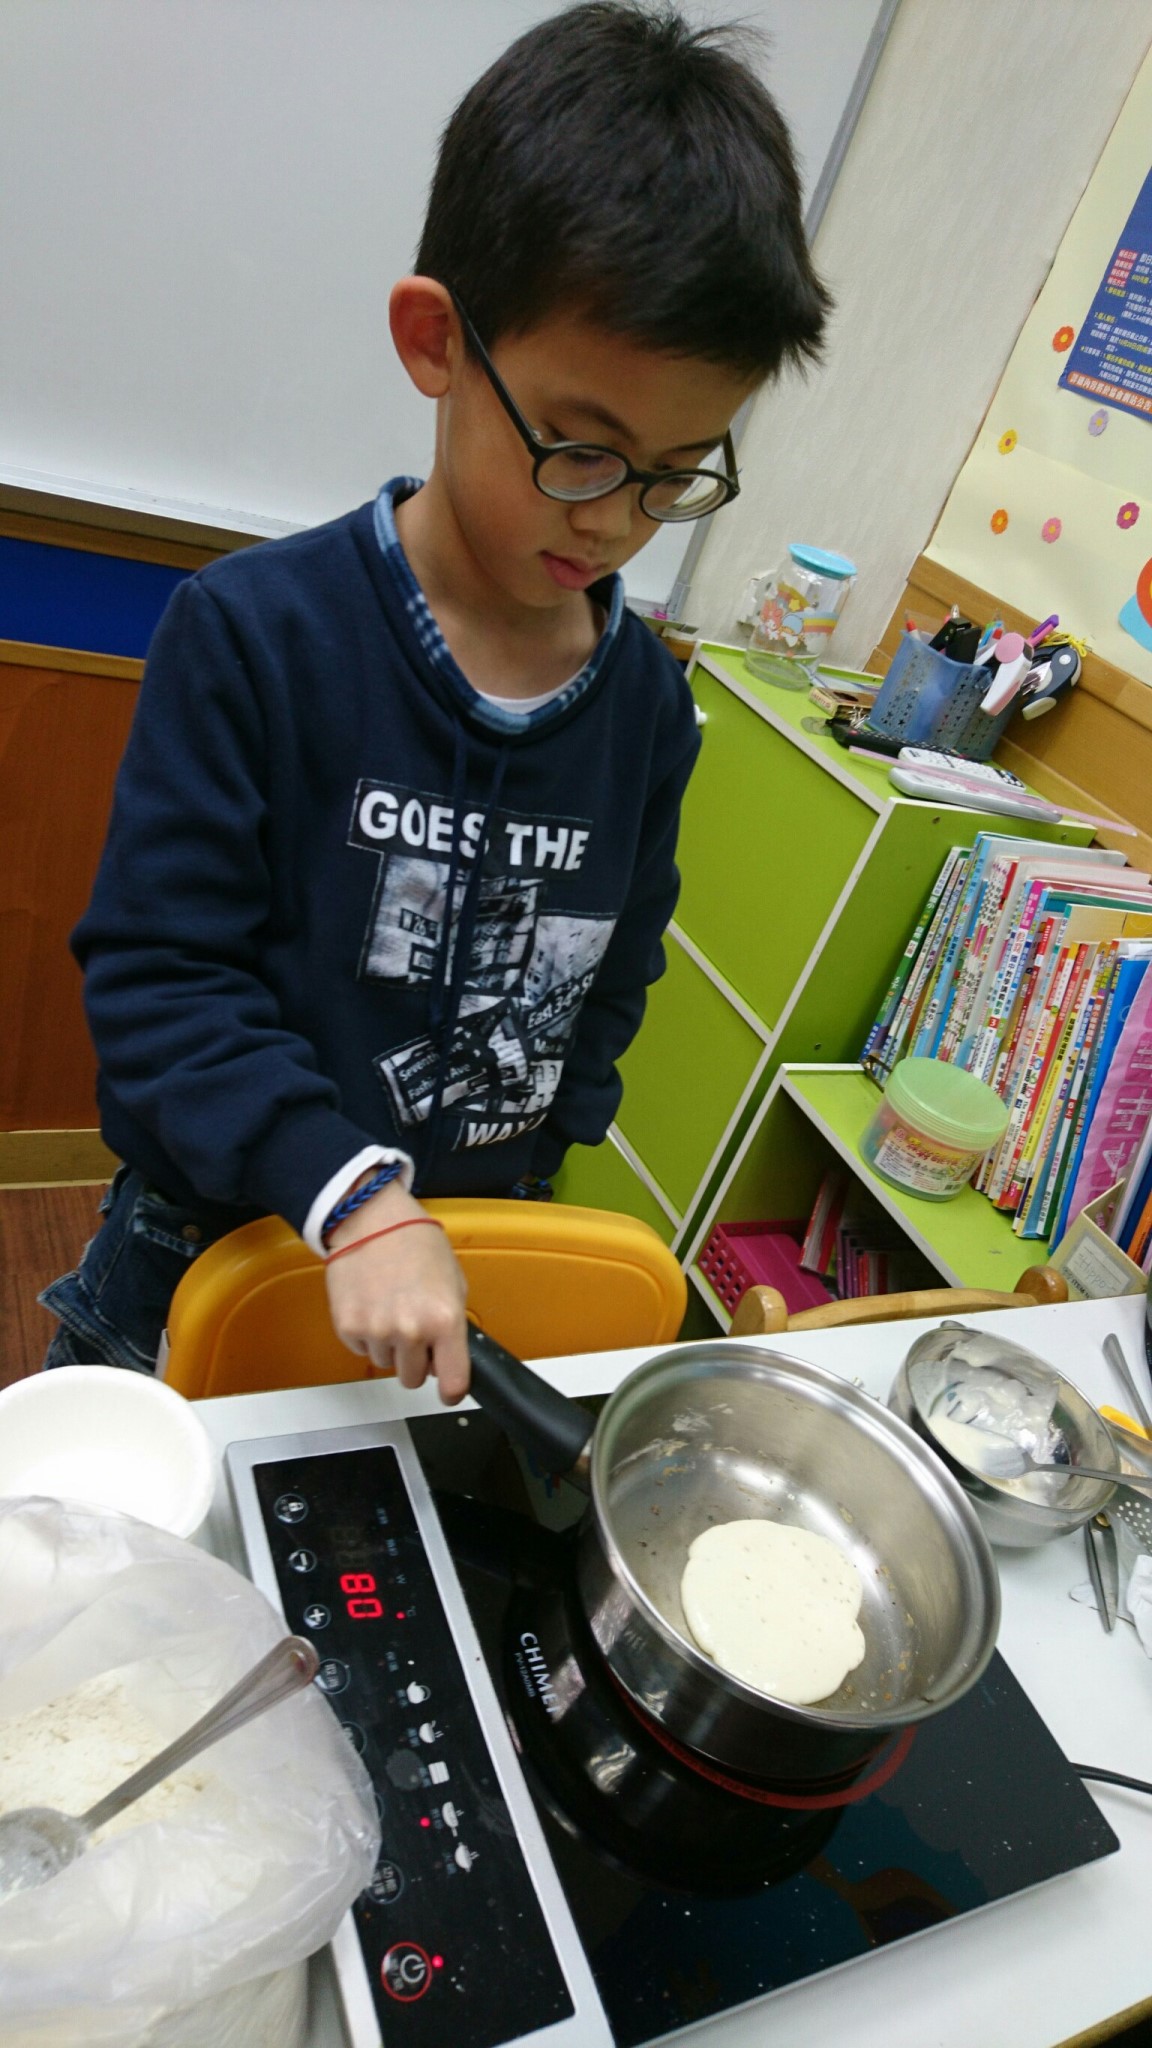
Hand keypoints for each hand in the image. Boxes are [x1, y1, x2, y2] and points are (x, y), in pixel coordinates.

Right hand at [324, 1179, 470, 1401]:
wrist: (371, 1220)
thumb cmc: (415, 1243)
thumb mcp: (453, 1282)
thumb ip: (453, 1325)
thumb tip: (449, 1357)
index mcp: (444, 1320)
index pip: (453, 1383)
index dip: (451, 1390)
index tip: (449, 1390)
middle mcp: (411, 1330)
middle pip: (414, 1379)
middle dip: (417, 1361)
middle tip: (414, 1330)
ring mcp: (376, 1331)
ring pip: (386, 1365)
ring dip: (390, 1346)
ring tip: (391, 1307)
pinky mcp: (348, 1327)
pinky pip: (362, 1350)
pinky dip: (367, 1335)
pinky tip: (372, 1304)